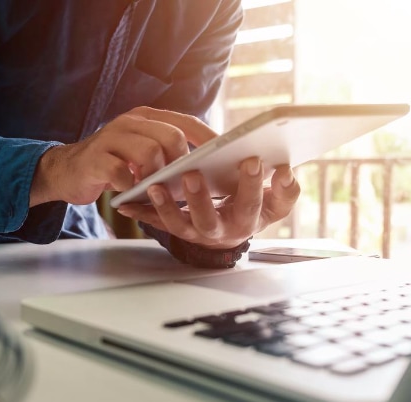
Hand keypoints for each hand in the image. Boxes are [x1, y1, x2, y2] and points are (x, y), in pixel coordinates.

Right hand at [29, 107, 216, 205]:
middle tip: (181, 183)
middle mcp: (130, 122)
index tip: (229, 156)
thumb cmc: (114, 165)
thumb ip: (168, 153)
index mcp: (146, 118)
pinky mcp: (95, 159)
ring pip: (149, 152)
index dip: (209, 140)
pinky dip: (131, 186)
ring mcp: (111, 138)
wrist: (66, 171)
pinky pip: (121, 172)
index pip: (186, 122)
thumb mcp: (142, 152)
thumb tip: (208, 169)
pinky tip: (130, 192)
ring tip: (155, 189)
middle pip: (170, 136)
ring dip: (157, 176)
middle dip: (181, 163)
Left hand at [116, 159, 300, 248]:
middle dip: (200, 198)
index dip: (252, 184)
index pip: (250, 204)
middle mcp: (217, 231)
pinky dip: (139, 213)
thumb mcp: (275, 204)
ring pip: (177, 224)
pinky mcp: (173, 227)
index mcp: (245, 221)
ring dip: (164, 207)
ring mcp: (192, 231)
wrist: (232, 229)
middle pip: (207, 220)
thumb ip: (286, 190)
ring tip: (153, 186)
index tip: (251, 160)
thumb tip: (286, 171)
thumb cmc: (253, 209)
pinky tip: (124, 203)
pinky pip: (154, 222)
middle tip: (192, 174)